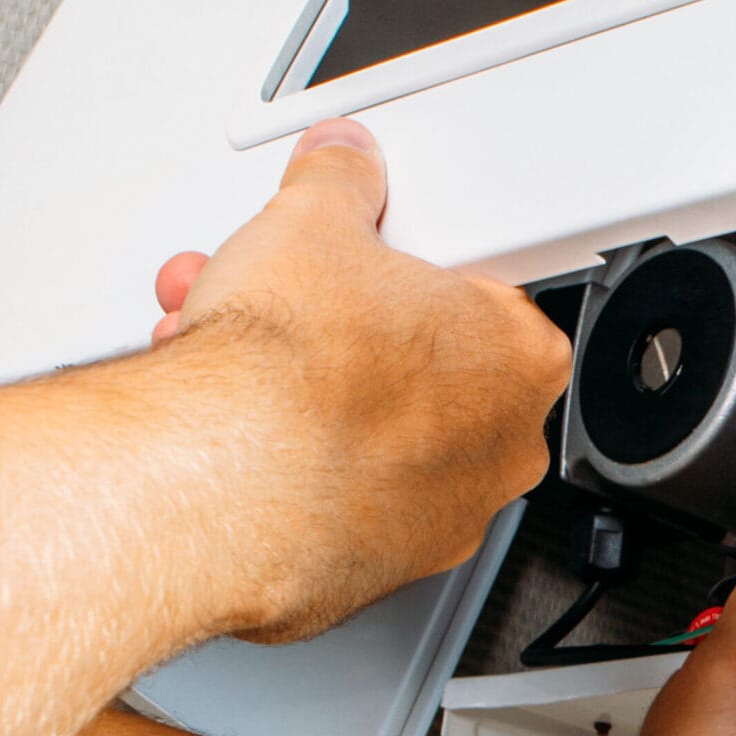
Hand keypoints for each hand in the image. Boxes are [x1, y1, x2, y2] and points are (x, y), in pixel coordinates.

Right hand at [151, 118, 570, 640]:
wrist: (215, 485)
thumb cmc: (288, 375)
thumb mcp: (312, 222)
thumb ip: (340, 182)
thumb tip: (343, 164)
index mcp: (521, 357)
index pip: (480, 293)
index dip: (405, 270)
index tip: (362, 261)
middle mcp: (500, 450)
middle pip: (419, 367)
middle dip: (339, 329)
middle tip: (280, 306)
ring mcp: (442, 519)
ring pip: (371, 435)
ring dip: (301, 392)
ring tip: (229, 359)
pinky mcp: (374, 571)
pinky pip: (335, 500)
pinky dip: (288, 467)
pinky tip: (234, 431)